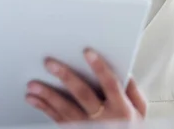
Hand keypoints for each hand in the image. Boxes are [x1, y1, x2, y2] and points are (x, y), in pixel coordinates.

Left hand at [25, 49, 146, 122]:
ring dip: (48, 95)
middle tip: (50, 63)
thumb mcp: (140, 113)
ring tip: (33, 84)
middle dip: (66, 77)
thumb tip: (124, 70)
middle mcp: (105, 119)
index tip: (87, 52)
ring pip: (66, 110)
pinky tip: (33, 99)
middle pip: (83, 95)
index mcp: (122, 110)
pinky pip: (57, 120)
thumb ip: (132, 91)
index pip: (111, 85)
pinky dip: (43, 108)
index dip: (100, 68)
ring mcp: (89, 128)